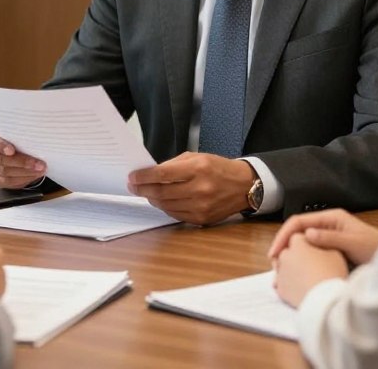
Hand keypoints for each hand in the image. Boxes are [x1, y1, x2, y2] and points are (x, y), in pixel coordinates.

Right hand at [0, 124, 44, 188]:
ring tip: (39, 170)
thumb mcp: (15, 127)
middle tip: (39, 164)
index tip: (12, 150)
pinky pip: (6, 183)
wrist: (11, 143)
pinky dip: (21, 180)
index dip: (1, 146)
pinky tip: (32, 176)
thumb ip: (21, 129)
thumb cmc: (14, 133)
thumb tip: (36, 131)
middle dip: (22, 163)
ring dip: (25, 173)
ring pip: (4, 174)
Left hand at [127, 152, 254, 224]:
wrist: (244, 186)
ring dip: (152, 199)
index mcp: (198, 168)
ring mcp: (201, 207)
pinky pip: (175, 215)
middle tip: (133, 186)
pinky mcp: (202, 219)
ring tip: (146, 193)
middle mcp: (200, 189)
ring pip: (166, 206)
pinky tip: (161, 201)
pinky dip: (165, 208)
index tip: (133, 177)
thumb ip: (173, 165)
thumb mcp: (197, 157)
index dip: (144, 177)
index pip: (163, 175)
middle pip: (161, 193)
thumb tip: (150, 173)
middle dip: (143, 190)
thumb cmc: (218, 168)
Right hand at [268, 208, 377, 265]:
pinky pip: (311, 253)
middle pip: (297, 232)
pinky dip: (301, 261)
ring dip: (290, 255)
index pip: (299, 221)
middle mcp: (327, 225)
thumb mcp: (354, 242)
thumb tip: (307, 234)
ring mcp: (329, 238)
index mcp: (331, 218)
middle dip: (283, 246)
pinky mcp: (331, 251)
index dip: (284, 235)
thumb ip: (331, 238)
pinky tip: (296, 272)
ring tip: (281, 271)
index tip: (275, 252)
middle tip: (274, 265)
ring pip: (302, 244)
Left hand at [273, 233, 347, 307]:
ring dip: (294, 271)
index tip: (318, 251)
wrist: (325, 300)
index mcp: (297, 243)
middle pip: (290, 252)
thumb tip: (319, 243)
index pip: (299, 238)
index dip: (309, 244)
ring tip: (309, 278)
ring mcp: (281, 273)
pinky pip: (284, 284)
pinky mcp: (281, 289)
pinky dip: (291, 285)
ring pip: (285, 268)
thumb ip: (324, 243)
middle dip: (299, 257)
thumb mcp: (335, 252)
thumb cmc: (332, 273)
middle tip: (313, 265)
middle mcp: (285, 255)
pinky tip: (303, 289)